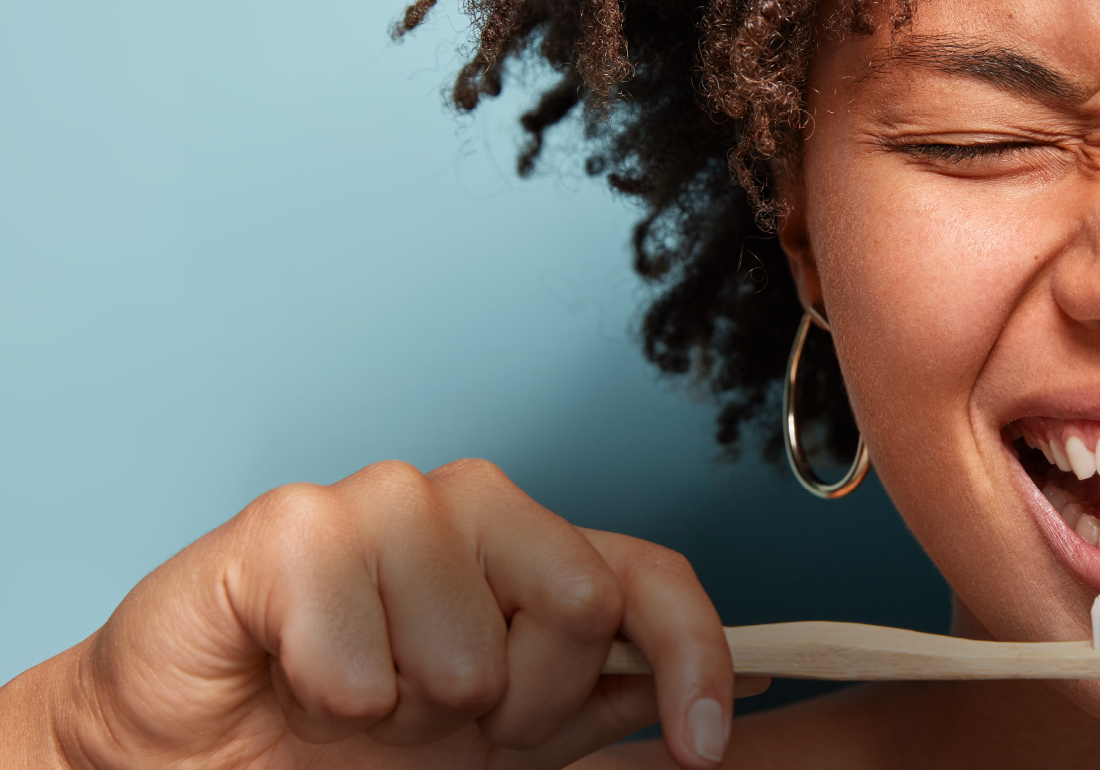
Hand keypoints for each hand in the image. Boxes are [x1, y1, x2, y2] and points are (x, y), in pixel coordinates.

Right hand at [3, 459, 762, 768]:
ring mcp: (382, 506)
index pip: (651, 577)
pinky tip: (305, 681)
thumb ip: (611, 697)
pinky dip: (336, 695)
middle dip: (522, 702)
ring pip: (468, 639)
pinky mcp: (287, 526)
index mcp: (533, 550)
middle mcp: (471, 508)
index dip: (695, 658)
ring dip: (414, 708)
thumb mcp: (509, 736)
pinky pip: (359, 644)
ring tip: (364, 701)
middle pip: (578, 604)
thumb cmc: (348, 734)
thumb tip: (738, 684)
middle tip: (448, 717)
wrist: (204, 753)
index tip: (703, 747)